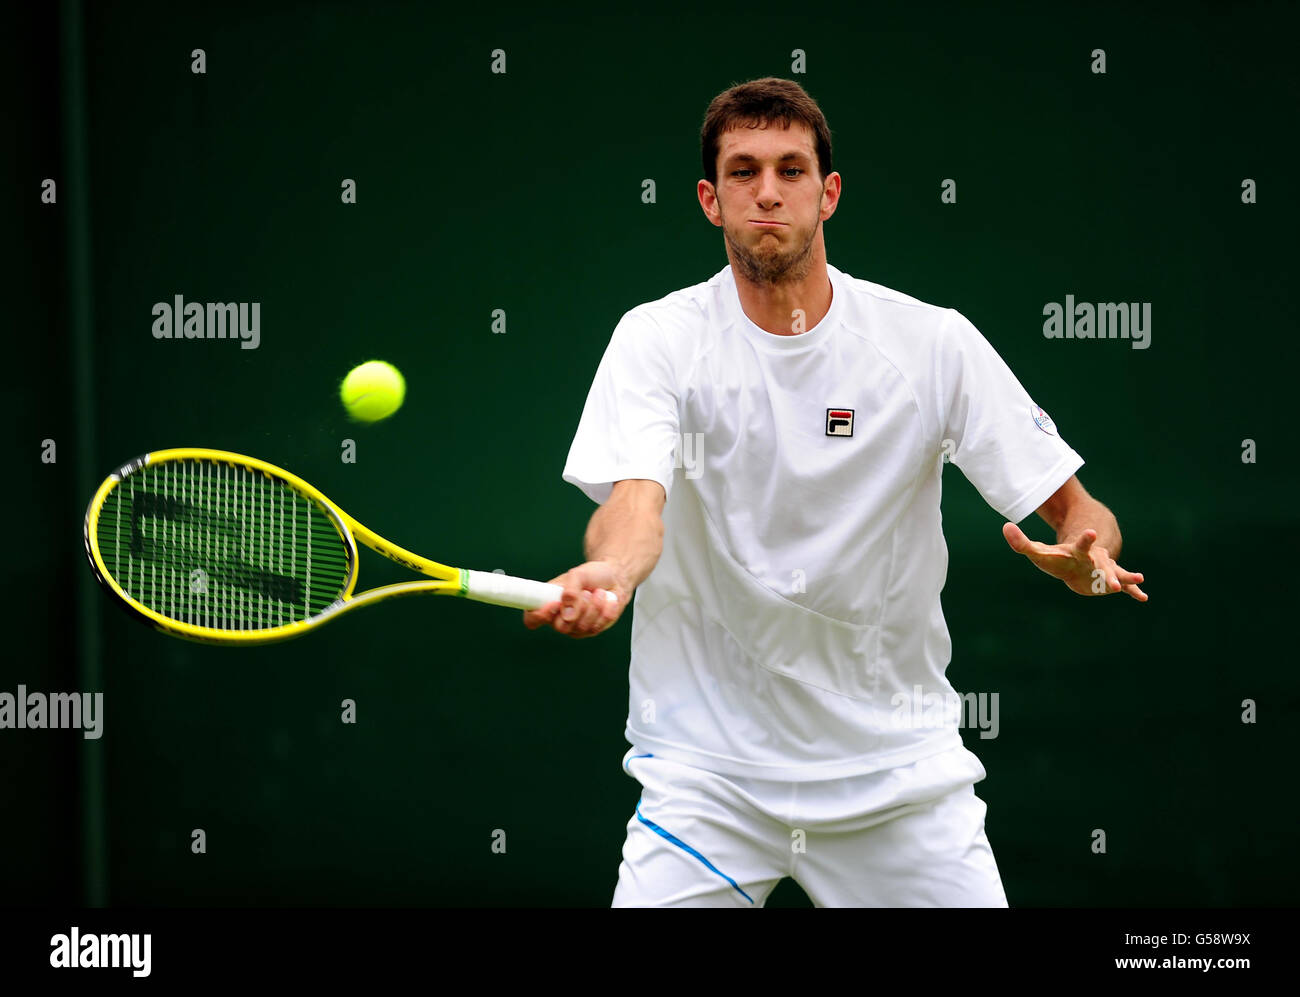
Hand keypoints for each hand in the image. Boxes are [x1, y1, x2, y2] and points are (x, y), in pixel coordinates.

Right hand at [522, 560, 626, 637]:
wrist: (613, 578)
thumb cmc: (590, 575)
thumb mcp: (579, 575)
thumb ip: (570, 592)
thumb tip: (567, 615)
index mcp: (548, 603)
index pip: (532, 619)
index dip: (539, 616)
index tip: (555, 604)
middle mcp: (559, 618)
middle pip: (561, 627)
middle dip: (578, 608)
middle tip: (586, 592)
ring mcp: (575, 628)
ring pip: (581, 628)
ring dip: (594, 607)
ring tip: (598, 592)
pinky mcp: (592, 630)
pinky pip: (597, 627)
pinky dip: (605, 611)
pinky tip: (607, 600)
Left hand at [1002, 524, 1147, 600]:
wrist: (1076, 563)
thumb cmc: (1057, 558)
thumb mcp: (1039, 552)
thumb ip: (1021, 542)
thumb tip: (1005, 527)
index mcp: (1078, 551)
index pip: (1081, 544)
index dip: (1085, 539)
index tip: (1091, 534)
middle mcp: (1094, 559)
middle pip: (1102, 563)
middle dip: (1109, 570)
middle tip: (1114, 580)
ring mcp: (1104, 569)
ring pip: (1116, 573)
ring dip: (1125, 578)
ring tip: (1139, 579)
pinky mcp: (1110, 580)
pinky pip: (1125, 585)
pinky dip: (1133, 590)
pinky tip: (1143, 597)